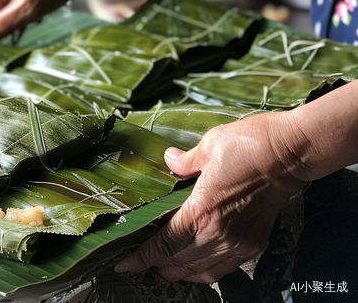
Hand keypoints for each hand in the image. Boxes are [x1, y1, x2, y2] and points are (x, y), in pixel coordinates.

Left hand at [115, 111, 304, 283]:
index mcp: (202, 208)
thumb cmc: (251, 145)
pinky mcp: (253, 244)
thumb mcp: (210, 145)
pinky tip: (195, 266)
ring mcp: (237, 242)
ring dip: (178, 272)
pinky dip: (204, 272)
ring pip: (200, 272)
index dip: (142, 256)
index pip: (164, 243)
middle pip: (178, 262)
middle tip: (140, 260)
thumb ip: (184, 160)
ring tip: (162, 267)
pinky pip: (223, 269)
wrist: (290, 152)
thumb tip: (168, 161)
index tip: (125, 261)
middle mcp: (218, 232)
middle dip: (155, 265)